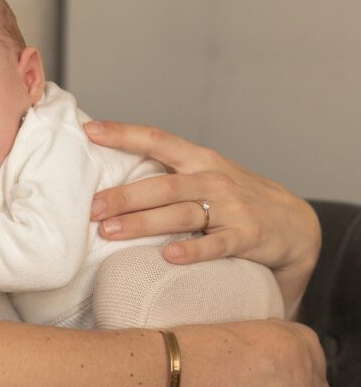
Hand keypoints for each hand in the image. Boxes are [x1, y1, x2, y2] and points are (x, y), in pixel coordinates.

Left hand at [85, 121, 320, 316]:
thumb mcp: (206, 177)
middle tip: (92, 208)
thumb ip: (168, 175)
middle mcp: (213, 179)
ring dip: (143, 222)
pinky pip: (216, 245)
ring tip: (110, 232)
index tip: (90, 131)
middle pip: (162, 184)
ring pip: (181, 214)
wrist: (296, 224)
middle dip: (125, 196)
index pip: (157, 139)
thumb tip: (112, 180)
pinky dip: (192, 251)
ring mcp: (231, 208)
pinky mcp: (247, 237)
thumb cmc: (237, 200)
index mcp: (199, 160)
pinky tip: (168, 256)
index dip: (124, 134)